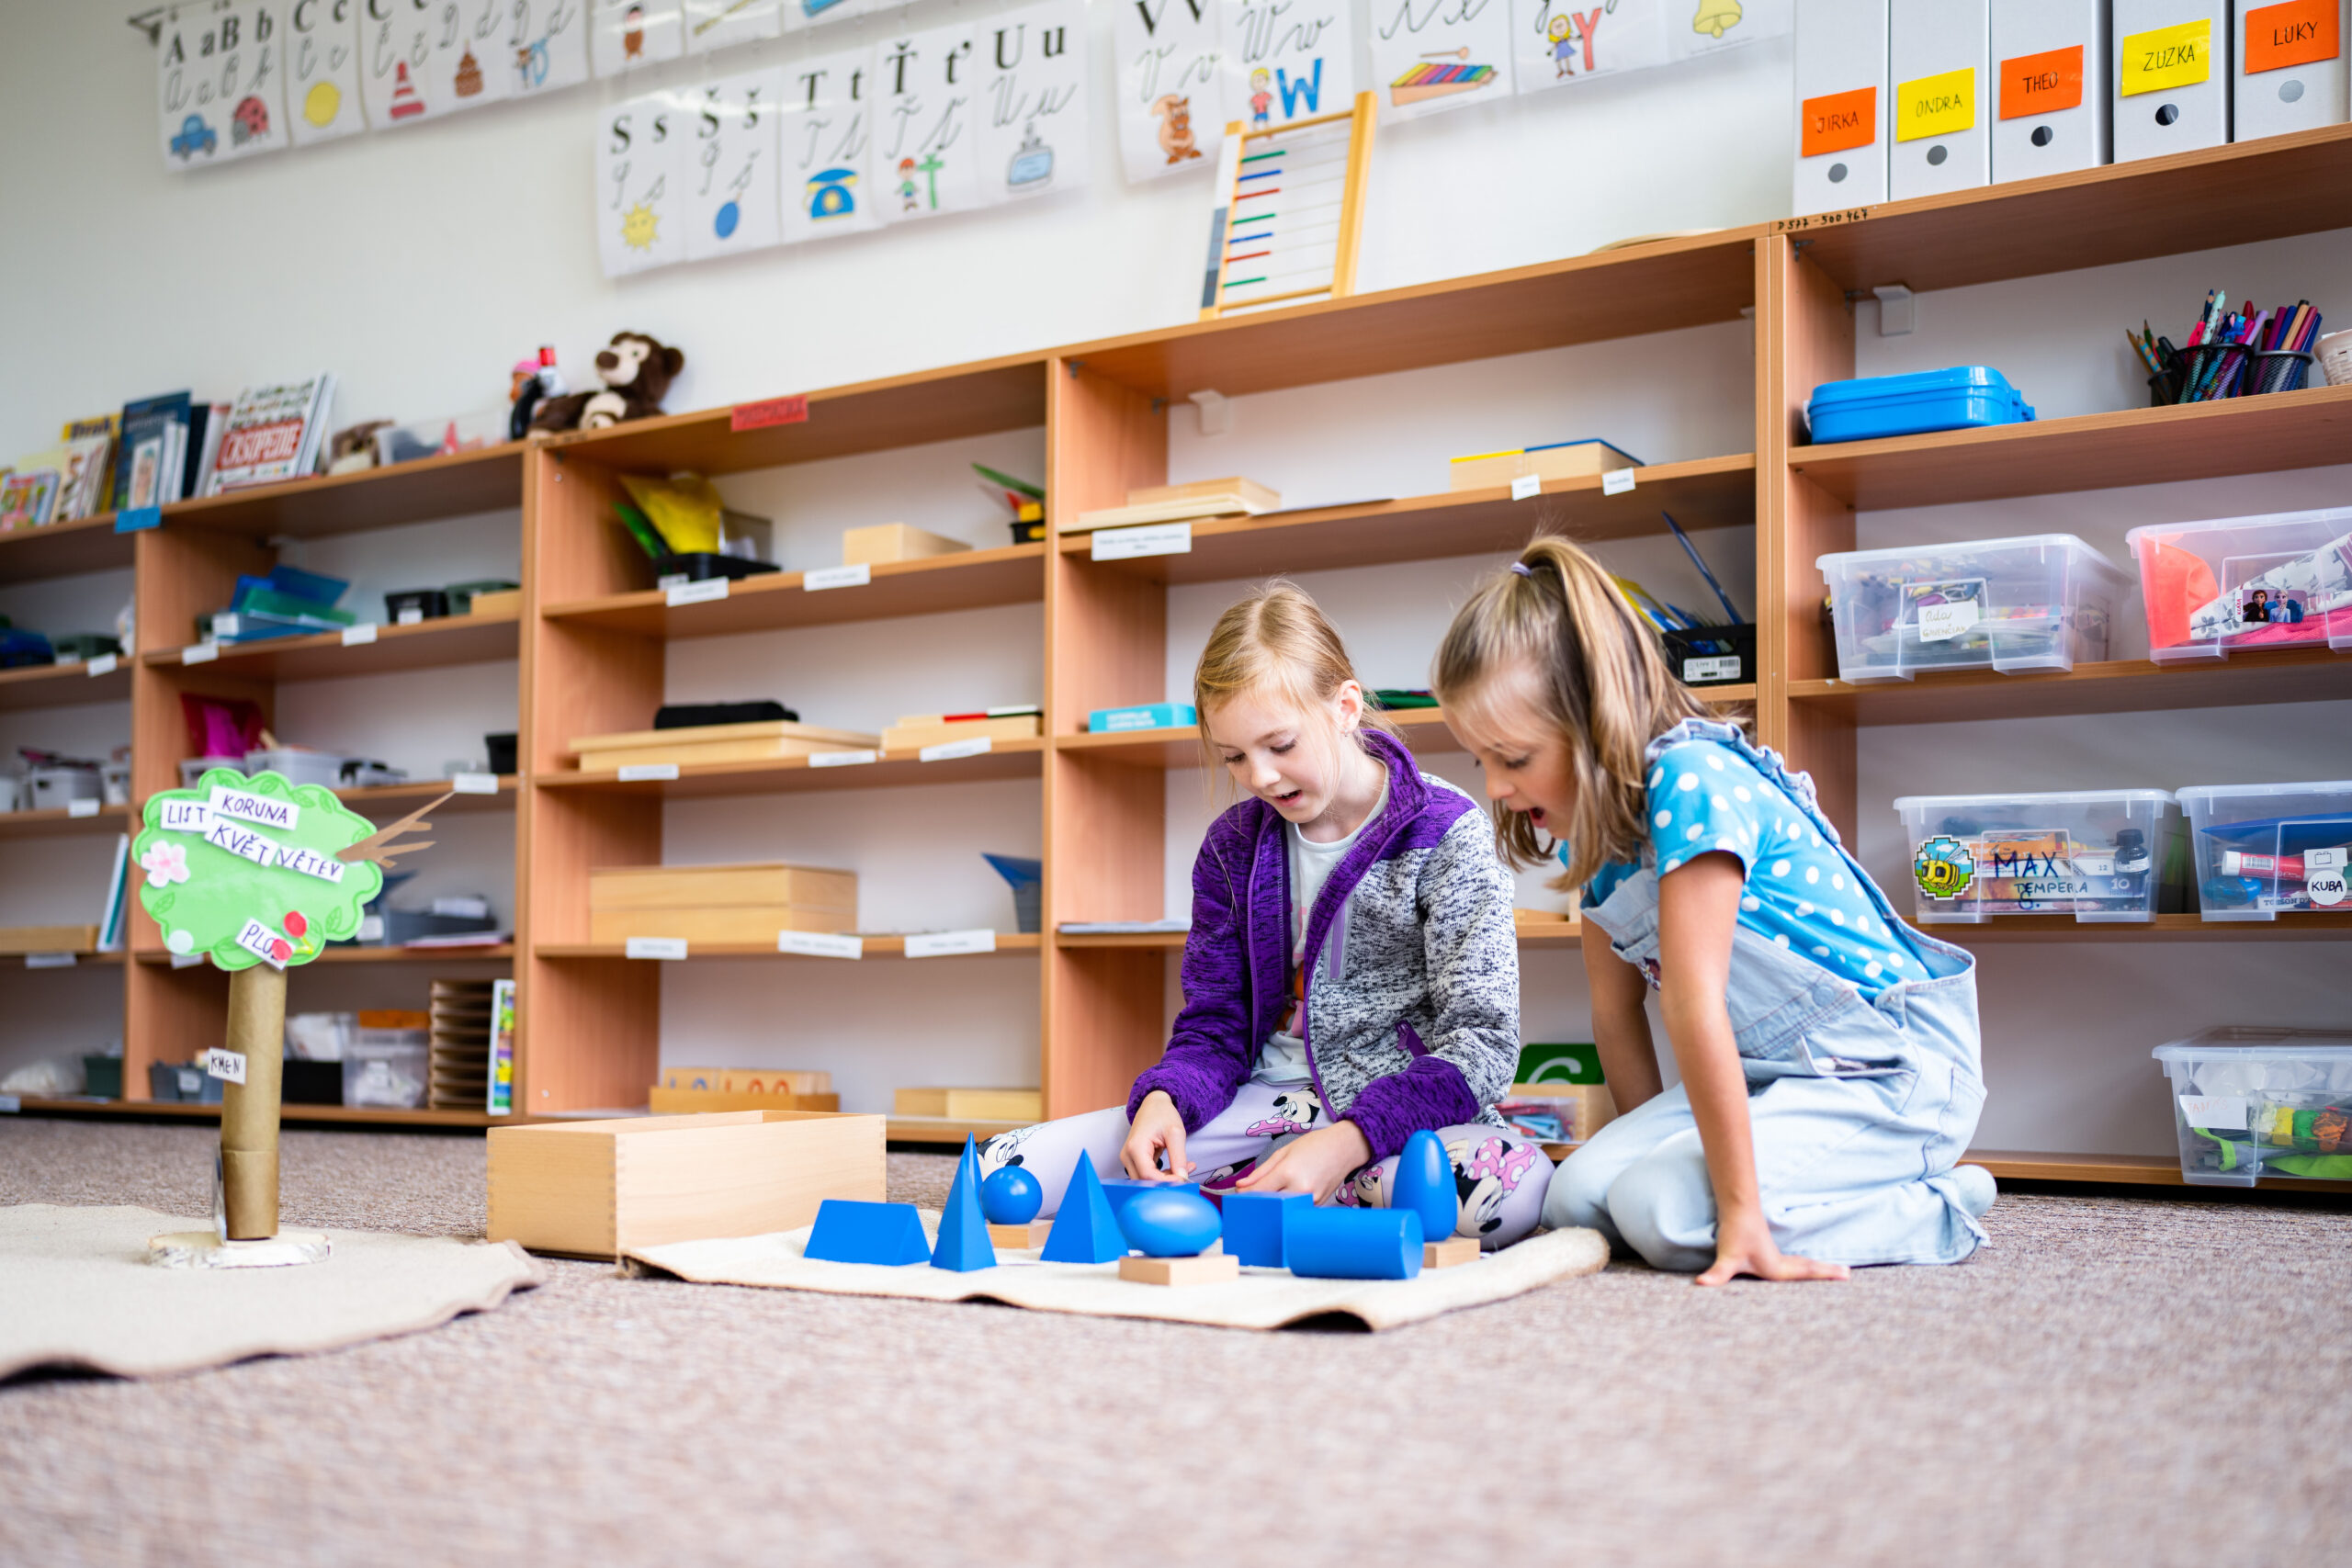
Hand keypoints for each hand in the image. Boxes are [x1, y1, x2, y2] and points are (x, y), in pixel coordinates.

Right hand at [1122, 1091, 1194, 1180]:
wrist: (1154, 1105)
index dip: (1166, 1181)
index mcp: (1136, 1147)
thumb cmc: (1162, 1115)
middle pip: (1145, 1181)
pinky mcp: (1134, 1161)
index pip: (1148, 1176)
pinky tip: (1177, 1167)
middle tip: (1186, 1173)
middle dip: (1167, 1182)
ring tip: (1184, 1168)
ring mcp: (1129, 1159)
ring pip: (1146, 1181)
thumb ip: (1178, 1156)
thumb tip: (1182, 1178)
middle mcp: (1127, 1156)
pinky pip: (1147, 1175)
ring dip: (1166, 1179)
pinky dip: (1163, 1175)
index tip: (1184, 1179)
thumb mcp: (1176, 1133)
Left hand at [1232, 1120, 1373, 1203]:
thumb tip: (1241, 1185)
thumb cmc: (1314, 1145)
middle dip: (1257, 1202)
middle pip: (1269, 1204)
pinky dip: (1288, 1206)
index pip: (1259, 1191)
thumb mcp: (1283, 1152)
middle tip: (1251, 1197)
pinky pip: (1296, 1209)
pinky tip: (1287, 1196)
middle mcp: (1300, 1188)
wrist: (1345, 1148)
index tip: (1240, 1194)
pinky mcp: (1318, 1205)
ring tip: (1269, 1196)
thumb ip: (1261, 1171)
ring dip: (1273, 1206)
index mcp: (1288, 1172)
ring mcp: (1310, 1199)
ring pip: (1283, 1210)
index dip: (1246, 1195)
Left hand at [1696, 1210, 1848, 1286]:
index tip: (1847, 1274)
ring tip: (1834, 1271)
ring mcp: (1774, 1255)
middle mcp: (1779, 1262)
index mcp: (1776, 1268)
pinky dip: (1804, 1264)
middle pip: (1808, 1268)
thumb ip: (1717, 1274)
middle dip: (1827, 1272)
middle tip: (1848, 1274)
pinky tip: (1803, 1267)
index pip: (1806, 1272)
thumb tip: (1702, 1284)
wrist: (1735, 1208)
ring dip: (1816, 1268)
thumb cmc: (1734, 1234)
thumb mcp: (1727, 1258)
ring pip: (1801, 1263)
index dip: (1825, 1274)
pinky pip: (1792, 1260)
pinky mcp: (1766, 1250)